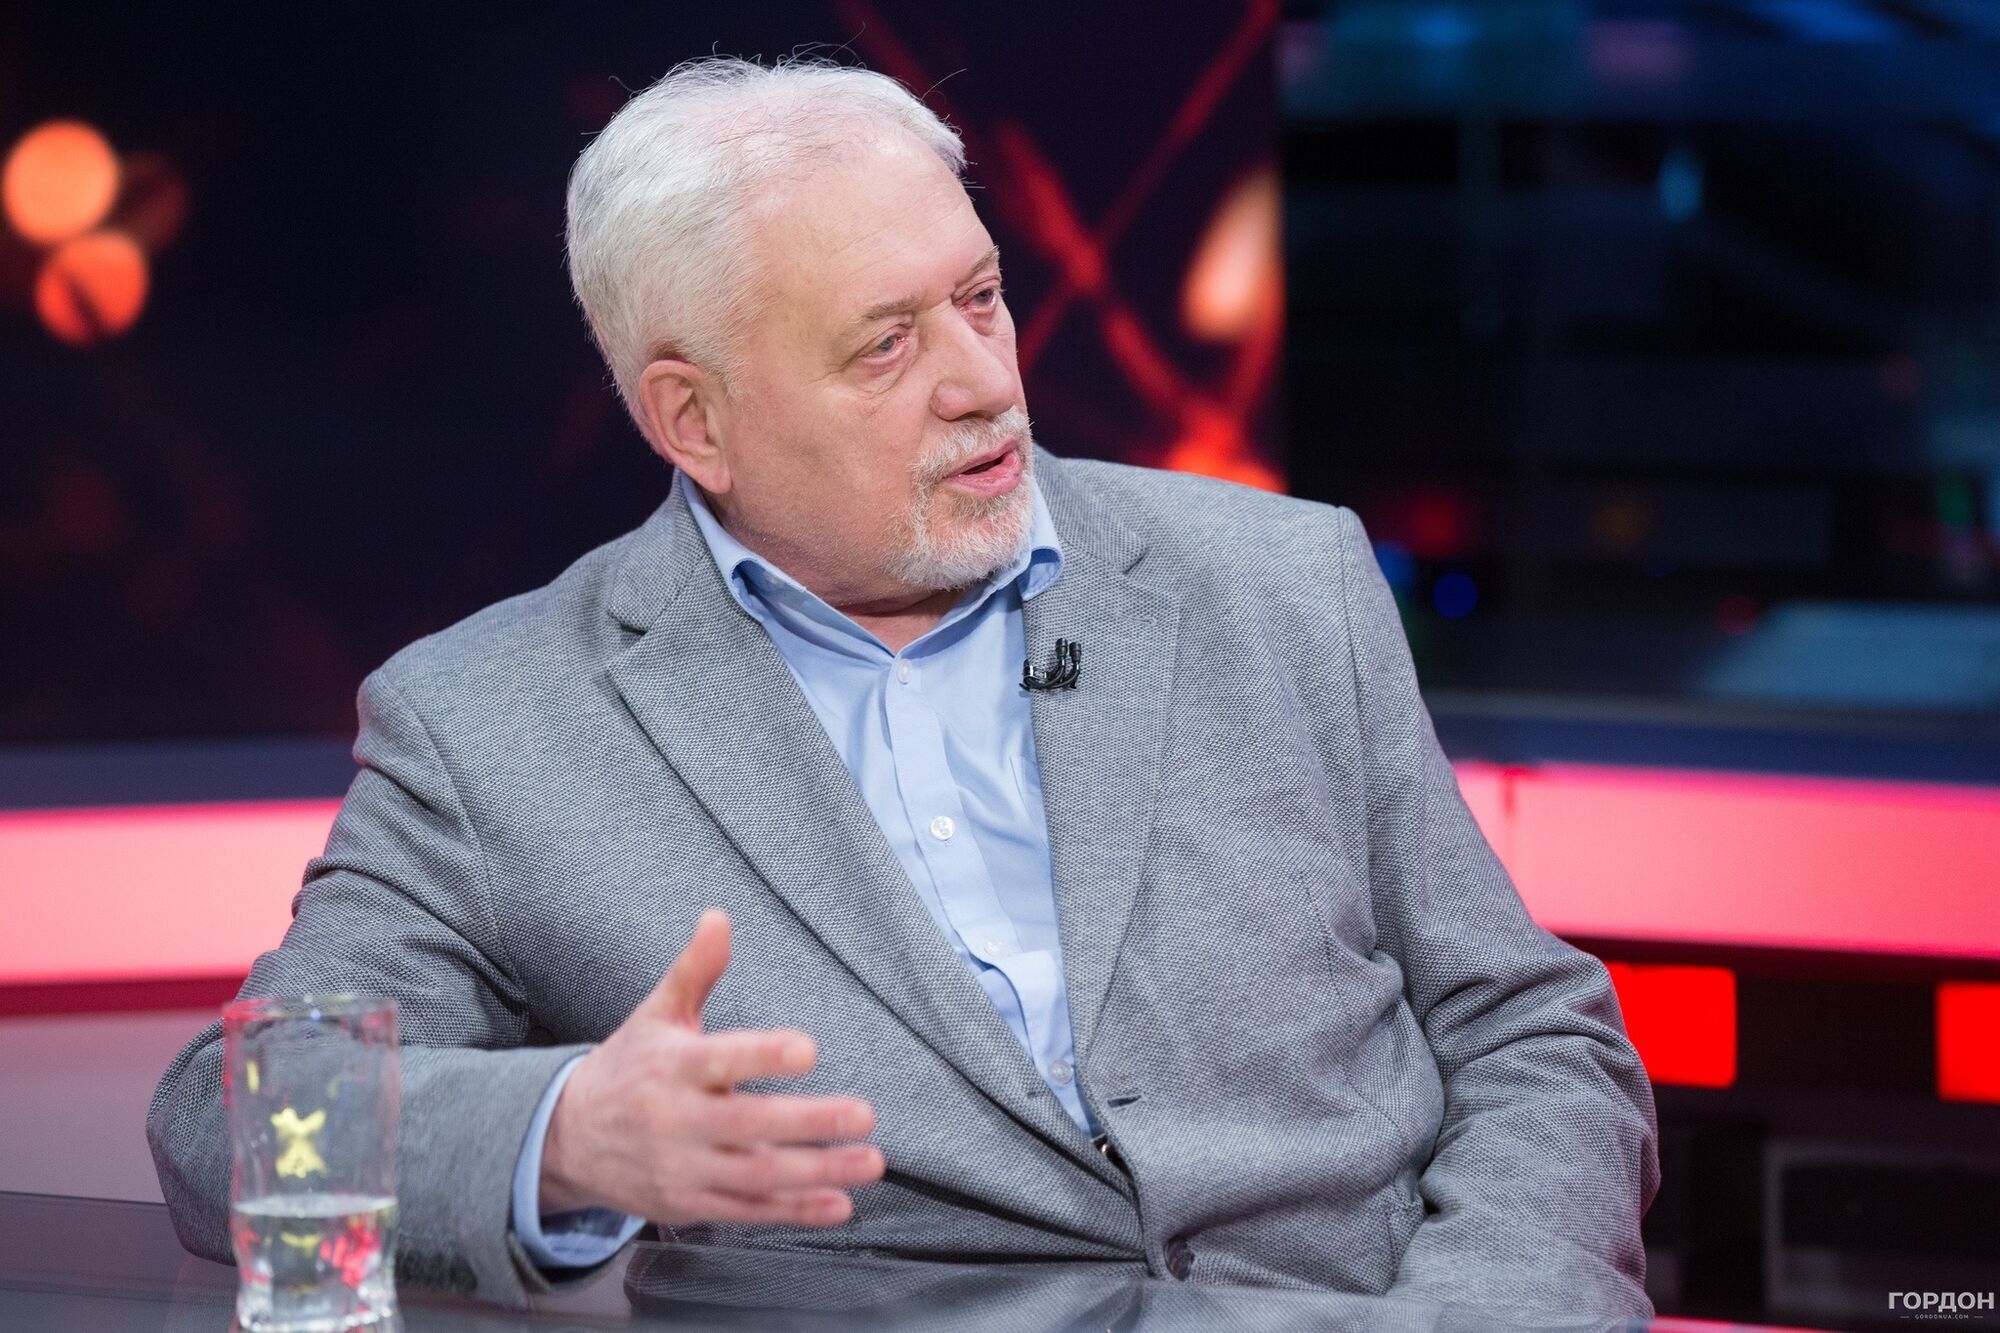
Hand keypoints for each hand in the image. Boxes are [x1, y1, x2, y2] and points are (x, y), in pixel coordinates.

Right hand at [538, 909, 883, 1226]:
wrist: (566, 1139)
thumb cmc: (629, 1068)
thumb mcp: (656, 1014)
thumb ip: (696, 970)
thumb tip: (719, 918)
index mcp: (673, 1067)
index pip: (721, 1060)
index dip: (764, 1055)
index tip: (810, 1049)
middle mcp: (676, 1120)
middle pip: (749, 1125)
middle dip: (810, 1123)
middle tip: (864, 1115)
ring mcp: (683, 1168)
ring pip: (757, 1175)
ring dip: (817, 1172)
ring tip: (869, 1161)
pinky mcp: (689, 1206)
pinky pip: (748, 1211)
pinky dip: (795, 1212)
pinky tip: (839, 1204)